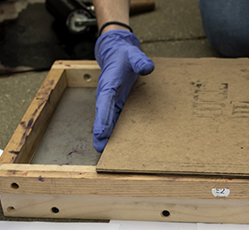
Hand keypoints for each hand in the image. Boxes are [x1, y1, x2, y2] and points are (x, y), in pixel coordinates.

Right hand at [93, 29, 154, 151]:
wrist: (118, 55)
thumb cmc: (125, 57)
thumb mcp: (134, 55)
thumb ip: (140, 61)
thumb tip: (148, 67)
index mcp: (108, 85)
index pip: (104, 103)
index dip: (102, 119)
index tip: (100, 133)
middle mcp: (106, 97)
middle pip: (102, 118)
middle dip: (101, 134)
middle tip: (101, 150)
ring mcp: (110, 103)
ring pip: (106, 123)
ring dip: (106, 137)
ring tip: (107, 154)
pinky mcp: (115, 107)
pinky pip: (113, 122)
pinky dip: (114, 133)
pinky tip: (118, 146)